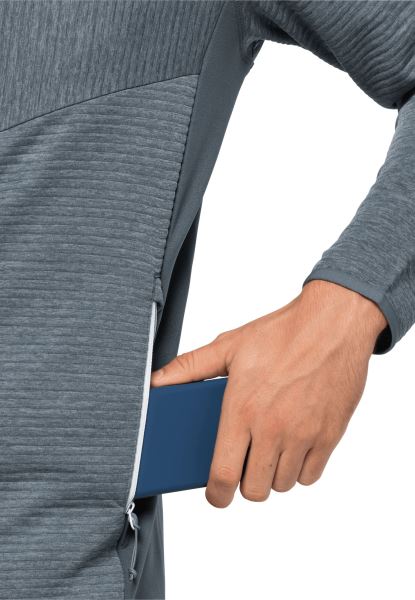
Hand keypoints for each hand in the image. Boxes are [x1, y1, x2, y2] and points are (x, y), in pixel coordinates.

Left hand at [150, 280, 386, 507]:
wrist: (333, 323)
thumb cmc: (281, 333)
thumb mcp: (229, 346)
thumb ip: (189, 367)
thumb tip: (156, 382)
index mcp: (242, 409)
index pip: (223, 475)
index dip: (215, 495)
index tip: (215, 493)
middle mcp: (272, 428)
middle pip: (254, 489)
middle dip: (244, 482)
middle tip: (244, 462)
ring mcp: (304, 435)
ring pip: (283, 485)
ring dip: (272, 474)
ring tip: (268, 448)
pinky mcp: (330, 436)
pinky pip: (311, 476)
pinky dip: (300, 469)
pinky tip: (294, 445)